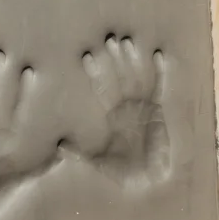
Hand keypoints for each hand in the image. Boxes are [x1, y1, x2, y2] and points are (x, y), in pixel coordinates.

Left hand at [71, 36, 170, 188]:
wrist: (148, 180)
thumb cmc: (123, 171)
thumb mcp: (98, 163)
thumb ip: (79, 155)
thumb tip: (58, 147)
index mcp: (111, 116)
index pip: (102, 89)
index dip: (96, 73)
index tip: (86, 56)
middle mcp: (126, 107)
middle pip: (120, 78)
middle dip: (114, 60)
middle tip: (108, 39)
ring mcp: (143, 107)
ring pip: (137, 78)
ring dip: (133, 61)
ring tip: (128, 42)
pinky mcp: (159, 111)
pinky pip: (159, 88)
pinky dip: (160, 73)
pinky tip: (157, 56)